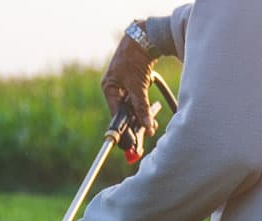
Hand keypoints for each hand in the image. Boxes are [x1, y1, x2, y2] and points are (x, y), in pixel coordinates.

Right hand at [101, 34, 159, 156]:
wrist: (145, 35)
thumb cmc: (136, 58)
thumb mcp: (138, 85)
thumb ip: (141, 106)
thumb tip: (147, 127)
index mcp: (109, 88)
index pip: (116, 115)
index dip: (125, 130)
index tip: (133, 144)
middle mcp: (114, 88)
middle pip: (124, 113)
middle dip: (135, 126)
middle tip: (145, 139)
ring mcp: (123, 85)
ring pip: (132, 108)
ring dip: (141, 117)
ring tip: (153, 126)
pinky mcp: (133, 82)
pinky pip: (137, 100)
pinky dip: (143, 107)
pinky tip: (151, 116)